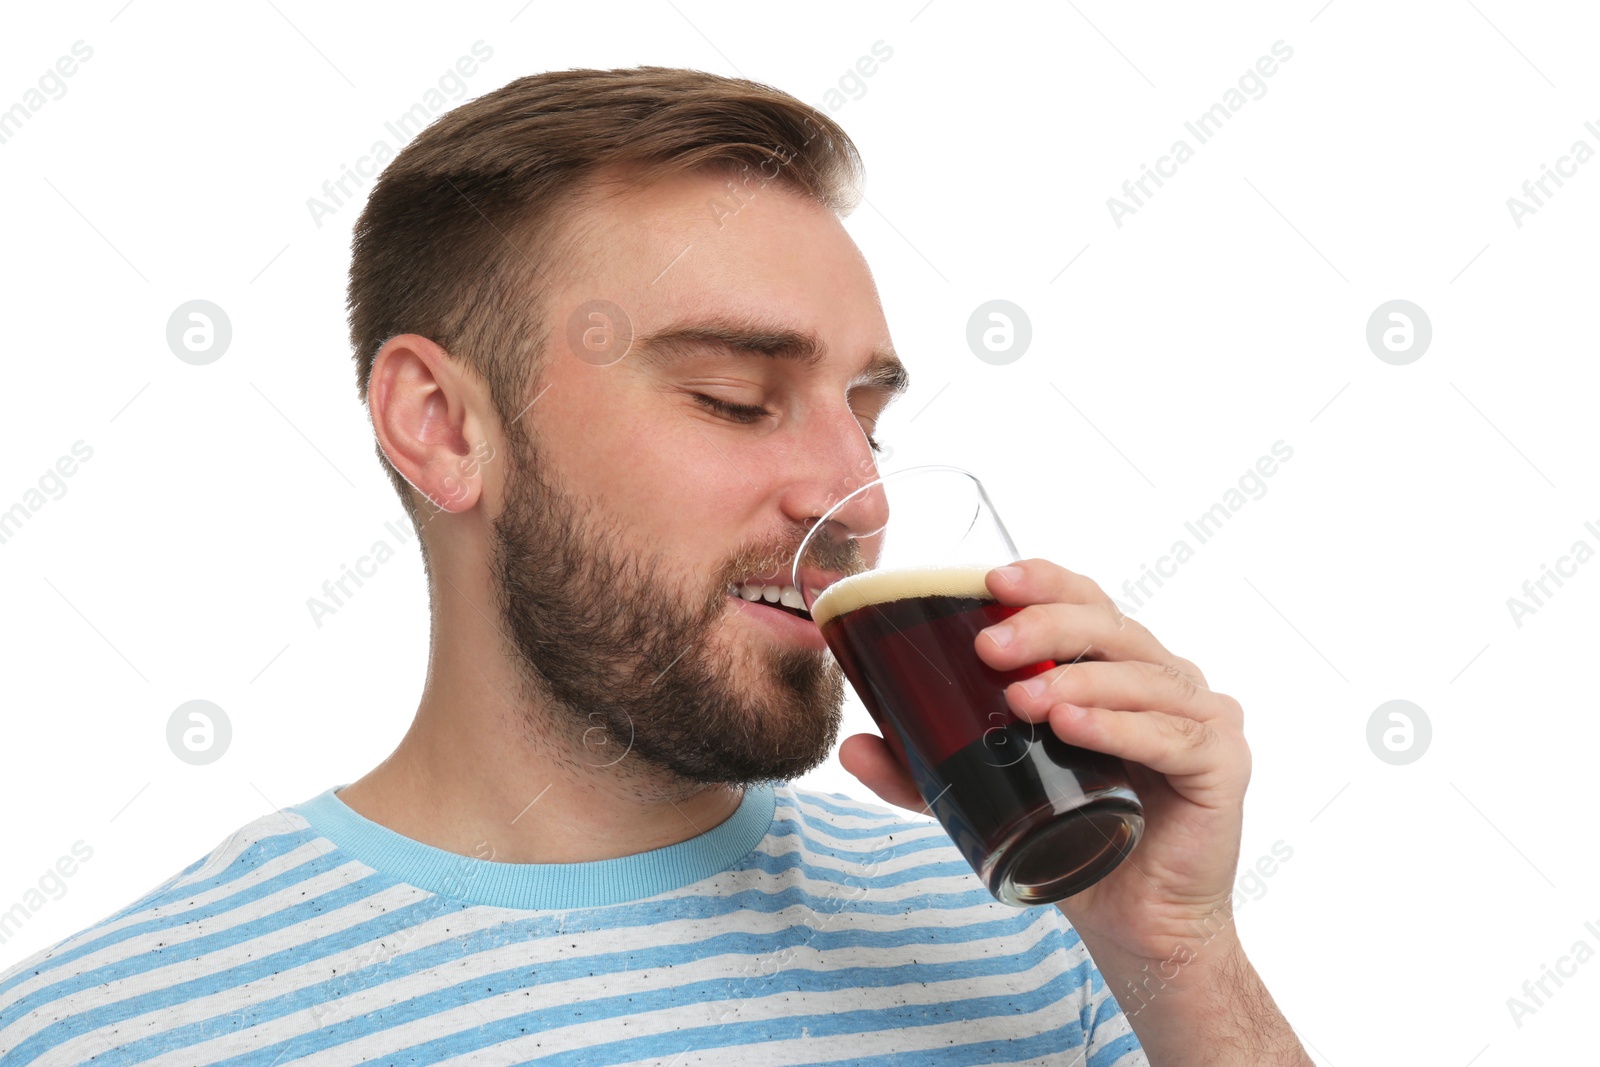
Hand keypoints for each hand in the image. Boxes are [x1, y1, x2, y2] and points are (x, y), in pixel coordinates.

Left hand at [838, 558, 1250, 961]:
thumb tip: (853, 749)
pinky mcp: (1223, 762)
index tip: (990, 582)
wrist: (1136, 922)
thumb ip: (924, 773)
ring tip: (1025, 700)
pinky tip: (1075, 727)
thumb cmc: (1073, 841)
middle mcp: (1164, 677)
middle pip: (1111, 626)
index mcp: (1115, 667)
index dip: (1043, 582)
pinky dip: (1122, 726)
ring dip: (1079, 680)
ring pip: (1140, 676)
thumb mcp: (987, 795)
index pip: (1085, 601)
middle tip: (990, 646)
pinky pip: (1172, 735)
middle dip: (1048, 626)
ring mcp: (1202, 716)